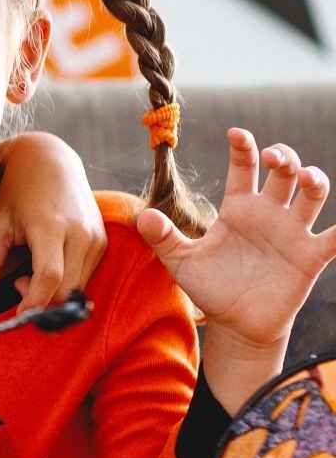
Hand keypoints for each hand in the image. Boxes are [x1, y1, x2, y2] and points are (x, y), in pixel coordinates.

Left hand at [0, 131, 104, 308]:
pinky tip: (46, 264)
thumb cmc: (16, 192)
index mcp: (51, 227)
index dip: (34, 303)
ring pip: (79, 287)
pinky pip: (86, 276)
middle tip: (16, 283)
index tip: (18, 315)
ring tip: (28, 270)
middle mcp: (81, 233)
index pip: (50, 278)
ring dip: (53, 292)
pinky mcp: (103, 241)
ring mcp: (96, 237)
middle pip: (67, 290)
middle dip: (42, 300)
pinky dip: (66, 282)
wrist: (50, 160)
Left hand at [138, 129, 335, 354]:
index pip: (243, 168)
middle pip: (283, 172)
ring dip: (313, 180)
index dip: (243, 148)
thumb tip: (142, 217)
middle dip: (283, 157)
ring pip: (312, 194)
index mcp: (238, 208)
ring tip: (304, 178)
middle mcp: (268, 213)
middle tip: (273, 157)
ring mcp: (292, 232)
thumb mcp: (181, 262)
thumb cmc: (210, 287)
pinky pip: (335, 238)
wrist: (236, 323)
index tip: (236, 133)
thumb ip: (163, 238)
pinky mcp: (310, 256)